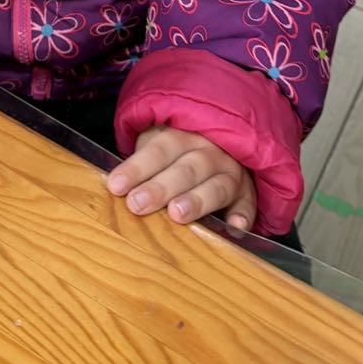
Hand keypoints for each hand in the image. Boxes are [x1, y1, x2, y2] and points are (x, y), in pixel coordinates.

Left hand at [106, 125, 256, 230]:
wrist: (225, 143)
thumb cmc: (179, 152)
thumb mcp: (159, 144)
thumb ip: (140, 162)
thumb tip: (113, 184)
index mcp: (182, 136)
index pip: (158, 149)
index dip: (137, 167)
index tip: (115, 186)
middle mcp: (209, 152)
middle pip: (185, 168)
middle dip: (160, 187)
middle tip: (137, 204)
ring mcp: (231, 172)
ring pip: (216, 185)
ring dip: (197, 199)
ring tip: (177, 214)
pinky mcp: (247, 193)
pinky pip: (249, 203)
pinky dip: (243, 214)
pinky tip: (234, 227)